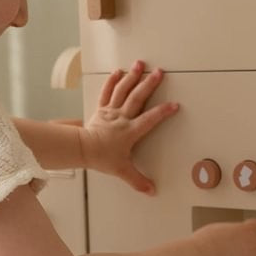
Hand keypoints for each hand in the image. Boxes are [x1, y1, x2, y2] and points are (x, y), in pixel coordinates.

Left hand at [82, 61, 178, 193]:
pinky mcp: (101, 108)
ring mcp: (111, 111)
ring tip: (140, 64)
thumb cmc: (101, 158)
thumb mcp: (122, 170)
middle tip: (159, 72)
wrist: (81, 149)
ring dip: (132, 76)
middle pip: (137, 98)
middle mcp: (122, 118)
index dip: (162, 112)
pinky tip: (119, 71)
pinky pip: (107, 92)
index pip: (149, 120)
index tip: (174, 105)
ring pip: (123, 91)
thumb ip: (138, 180)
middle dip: (149, 85)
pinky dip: (112, 81)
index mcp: (130, 131)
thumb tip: (152, 191)